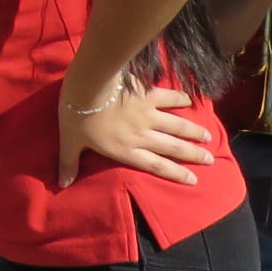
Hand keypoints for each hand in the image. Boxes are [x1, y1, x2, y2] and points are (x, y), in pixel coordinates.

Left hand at [57, 83, 213, 188]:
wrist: (89, 86)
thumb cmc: (77, 116)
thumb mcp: (70, 142)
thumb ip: (69, 163)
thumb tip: (62, 184)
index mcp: (125, 150)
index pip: (156, 166)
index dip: (175, 174)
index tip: (194, 180)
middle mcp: (142, 136)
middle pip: (172, 148)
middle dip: (192, 155)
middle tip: (210, 159)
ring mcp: (148, 115)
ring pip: (176, 126)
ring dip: (193, 132)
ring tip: (208, 137)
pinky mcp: (148, 95)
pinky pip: (168, 98)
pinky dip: (181, 99)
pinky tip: (191, 101)